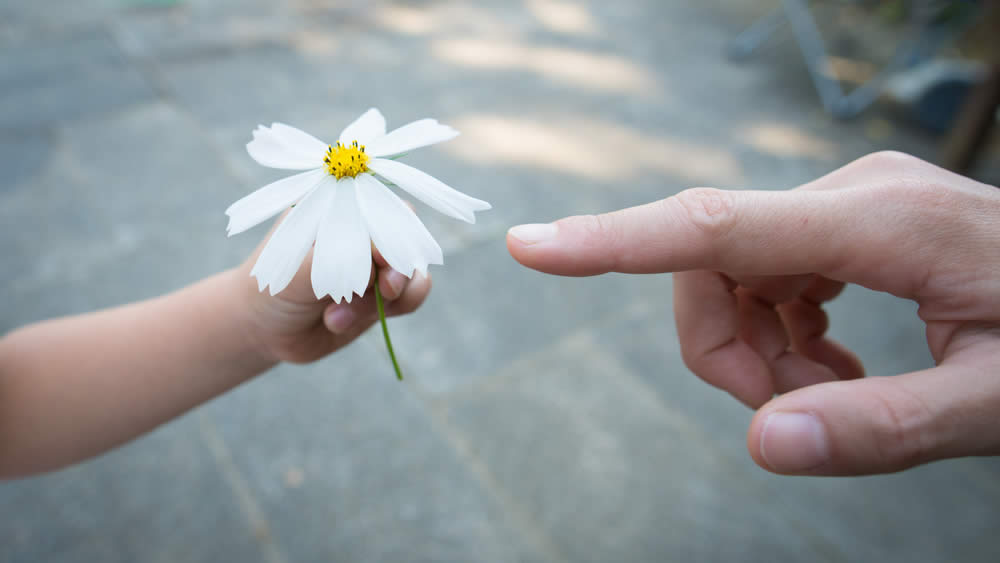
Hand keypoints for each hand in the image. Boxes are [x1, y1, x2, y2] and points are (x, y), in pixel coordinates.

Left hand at [235, 213, 431, 364]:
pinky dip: (383, 314)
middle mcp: (365, 233)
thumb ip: (341, 255)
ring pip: (415, 272)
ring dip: (389, 297)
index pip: (384, 205)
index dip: (391, 231)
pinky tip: (338, 321)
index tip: (378, 257)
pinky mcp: (384, 297)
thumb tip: (383, 254)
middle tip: (384, 289)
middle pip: (409, 238)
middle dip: (399, 268)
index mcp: (342, 208)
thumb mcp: (302, 265)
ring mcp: (377, 265)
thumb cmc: (274, 285)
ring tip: (341, 314)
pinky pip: (409, 300)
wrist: (263, 330)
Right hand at [507, 151, 999, 475]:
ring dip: (760, 349)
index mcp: (880, 222)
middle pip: (713, 271)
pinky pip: (768, 275)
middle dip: (728, 354)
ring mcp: (847, 203)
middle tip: (795, 412)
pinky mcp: (848, 221)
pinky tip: (835, 361)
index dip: (614, 242)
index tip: (531, 247)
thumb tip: (761, 446)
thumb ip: (881, 427)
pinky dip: (782, 332)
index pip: (716, 226)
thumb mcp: (997, 401)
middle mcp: (850, 195)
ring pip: (733, 277)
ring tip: (833, 391)